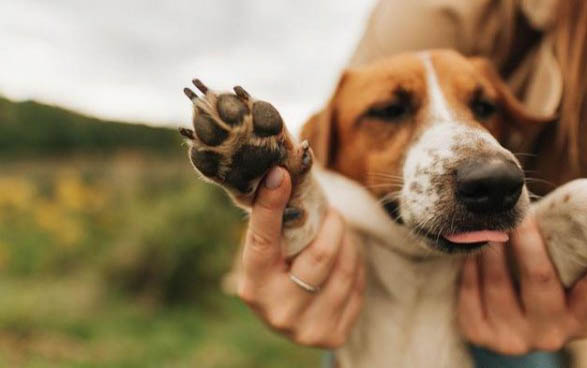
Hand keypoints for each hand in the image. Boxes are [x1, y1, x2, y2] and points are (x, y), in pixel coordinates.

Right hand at [237, 167, 364, 347]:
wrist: (290, 315)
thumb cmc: (279, 270)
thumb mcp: (269, 251)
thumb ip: (272, 221)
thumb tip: (278, 169)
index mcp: (253, 285)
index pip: (262, 240)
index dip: (271, 205)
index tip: (280, 173)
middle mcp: (277, 311)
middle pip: (320, 256)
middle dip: (333, 225)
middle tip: (333, 213)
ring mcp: (306, 328)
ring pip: (345, 268)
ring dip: (347, 242)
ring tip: (339, 234)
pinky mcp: (334, 335)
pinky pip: (358, 285)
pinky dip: (355, 264)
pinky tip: (344, 260)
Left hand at [458, 215, 586, 354]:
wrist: (508, 327)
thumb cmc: (542, 288)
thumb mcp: (561, 280)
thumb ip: (563, 257)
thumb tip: (574, 215)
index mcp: (578, 319)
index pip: (585, 291)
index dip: (582, 263)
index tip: (579, 231)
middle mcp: (549, 333)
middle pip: (538, 277)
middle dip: (526, 240)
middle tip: (518, 215)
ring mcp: (511, 337)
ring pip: (497, 282)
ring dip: (492, 247)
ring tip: (490, 224)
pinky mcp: (478, 333)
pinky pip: (470, 290)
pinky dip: (470, 264)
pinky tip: (471, 247)